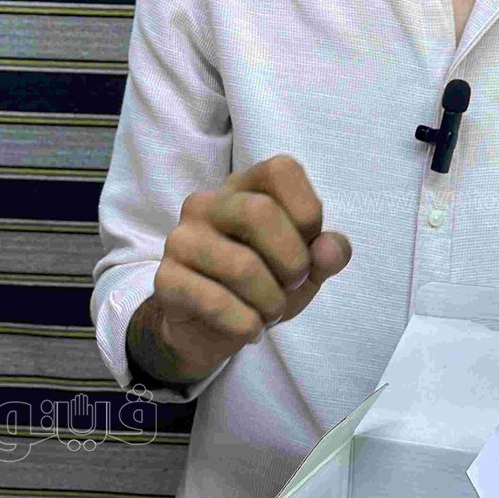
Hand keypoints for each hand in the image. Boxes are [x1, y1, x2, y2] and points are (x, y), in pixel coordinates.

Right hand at [128, 155, 352, 384]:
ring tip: (270, 311)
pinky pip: (215, 302)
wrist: (211, 327)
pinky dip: (246, 324)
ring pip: (240, 265)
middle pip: (259, 212)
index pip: (281, 169)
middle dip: (292, 261)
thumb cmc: (263, 284)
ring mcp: (181, 239)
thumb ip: (327, 254)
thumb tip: (332, 249)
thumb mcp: (306, 269)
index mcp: (245, 188)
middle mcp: (208, 204)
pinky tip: (249, 328)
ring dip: (271, 302)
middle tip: (292, 284)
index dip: (307, 211)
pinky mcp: (166, 280)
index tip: (308, 244)